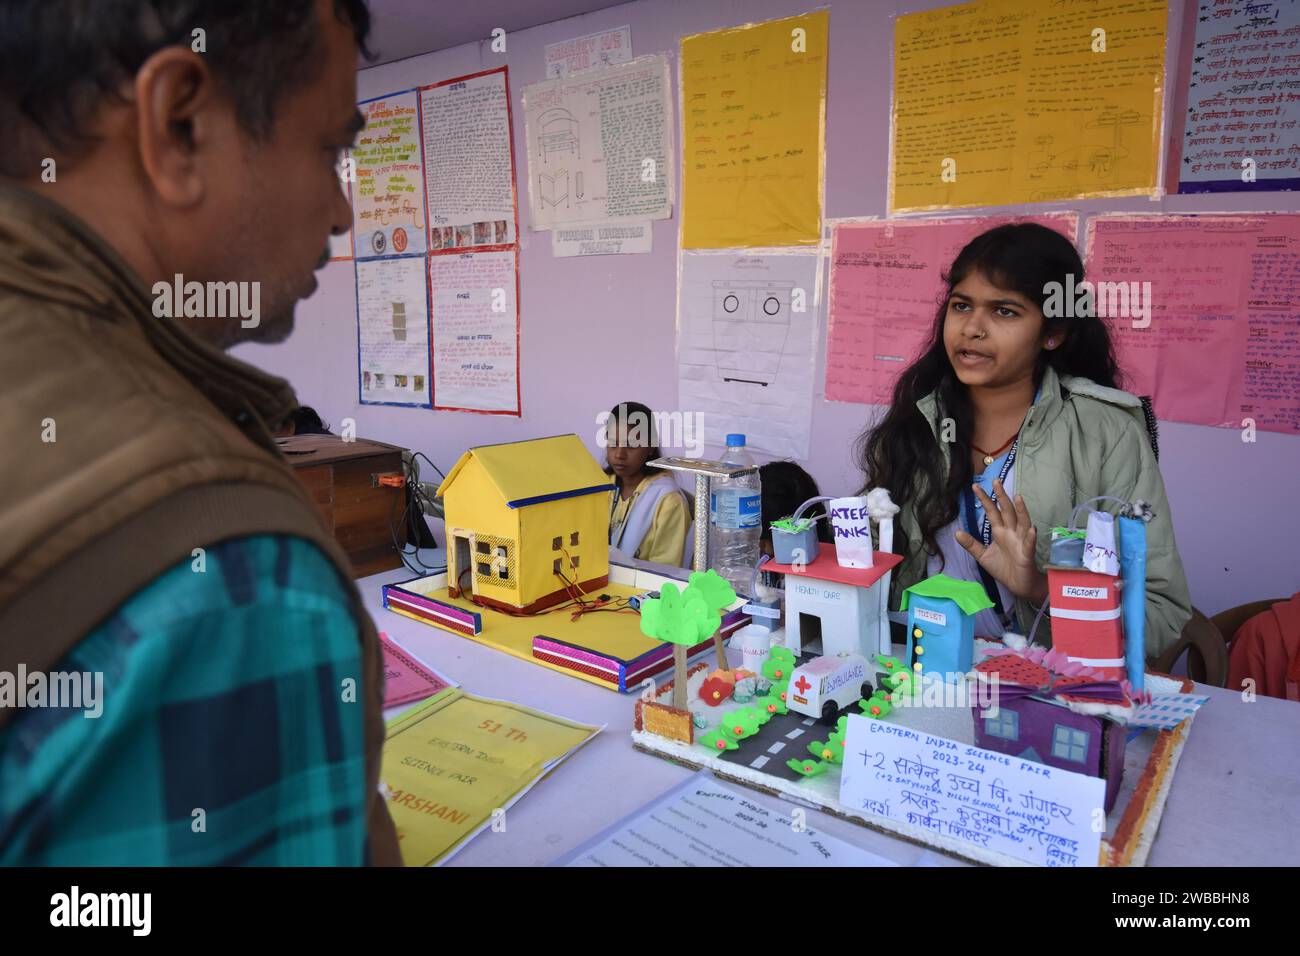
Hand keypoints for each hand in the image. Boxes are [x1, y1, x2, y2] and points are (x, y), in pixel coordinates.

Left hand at [954, 480, 1047, 603]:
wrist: (1019, 585)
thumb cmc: (1003, 568)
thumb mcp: (983, 555)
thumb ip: (971, 544)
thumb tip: (956, 532)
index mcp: (1000, 531)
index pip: (992, 512)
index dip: (985, 499)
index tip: (975, 486)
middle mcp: (1011, 532)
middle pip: (1007, 511)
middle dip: (1002, 497)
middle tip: (995, 481)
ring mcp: (1021, 541)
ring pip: (1022, 522)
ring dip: (1021, 510)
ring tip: (1017, 497)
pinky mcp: (1027, 554)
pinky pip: (1029, 544)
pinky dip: (1030, 536)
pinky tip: (1031, 529)